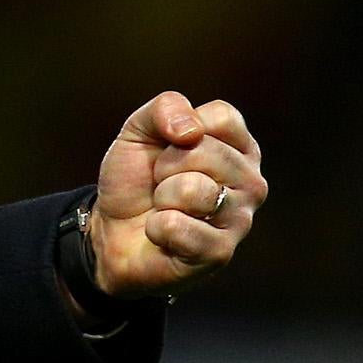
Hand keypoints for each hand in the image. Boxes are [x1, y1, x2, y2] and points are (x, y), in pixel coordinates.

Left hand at [88, 91, 266, 299]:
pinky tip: (162, 235)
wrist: (111, 230)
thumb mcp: (139, 131)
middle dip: (164, 166)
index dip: (179, 129)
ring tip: (163, 208)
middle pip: (204, 152)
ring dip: (161, 198)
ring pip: (192, 190)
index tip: (169, 147)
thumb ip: (165, 109)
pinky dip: (156, 228)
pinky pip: (176, 226)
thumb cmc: (135, 179)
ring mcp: (240, 220)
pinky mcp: (219, 253)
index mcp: (239, 148)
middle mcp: (251, 183)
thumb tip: (191, 131)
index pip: (223, 117)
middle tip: (160, 183)